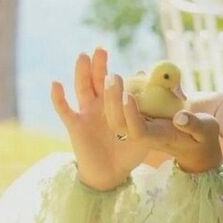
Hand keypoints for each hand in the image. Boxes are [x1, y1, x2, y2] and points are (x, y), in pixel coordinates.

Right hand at [51, 48, 149, 190]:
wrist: (110, 173)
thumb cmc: (128, 152)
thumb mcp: (144, 132)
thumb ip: (152, 114)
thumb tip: (166, 97)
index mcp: (113, 104)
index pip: (111, 82)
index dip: (112, 68)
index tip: (115, 54)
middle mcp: (98, 106)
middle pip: (97, 81)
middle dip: (99, 65)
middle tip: (101, 49)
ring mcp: (86, 114)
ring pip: (82, 89)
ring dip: (82, 73)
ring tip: (84, 56)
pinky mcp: (75, 126)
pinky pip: (64, 110)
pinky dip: (58, 98)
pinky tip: (56, 84)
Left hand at [102, 73, 222, 174]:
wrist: (195, 146)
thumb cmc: (203, 137)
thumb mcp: (205, 131)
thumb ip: (194, 125)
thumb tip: (180, 118)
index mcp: (159, 138)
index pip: (138, 131)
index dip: (130, 115)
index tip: (129, 94)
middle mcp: (144, 135)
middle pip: (120, 124)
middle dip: (113, 101)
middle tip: (113, 77)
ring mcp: (139, 128)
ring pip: (116, 117)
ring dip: (110, 97)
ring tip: (112, 75)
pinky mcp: (138, 120)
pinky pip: (121, 108)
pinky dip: (116, 94)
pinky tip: (118, 78)